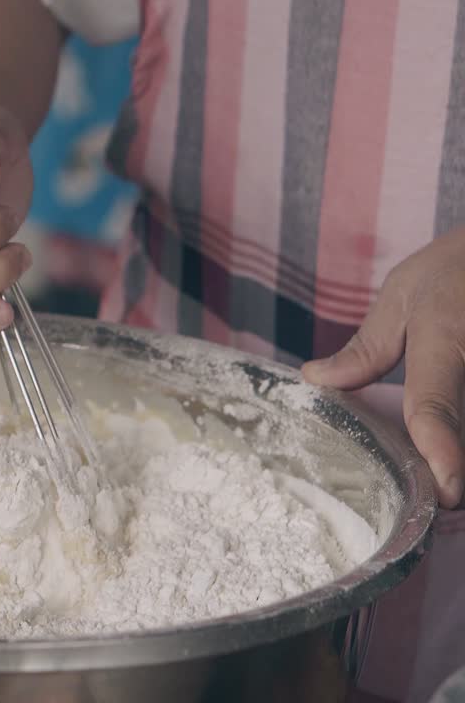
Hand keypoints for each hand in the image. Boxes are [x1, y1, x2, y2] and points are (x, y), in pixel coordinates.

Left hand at [302, 228, 464, 507]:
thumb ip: (368, 347)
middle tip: (437, 499)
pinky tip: (453, 449)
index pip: (437, 404)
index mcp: (444, 337)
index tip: (448, 493)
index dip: (444, 451)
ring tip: (448, 480)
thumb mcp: (405, 294)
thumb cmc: (458, 266)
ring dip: (464, 456)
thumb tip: (316, 380)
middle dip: (458, 472)